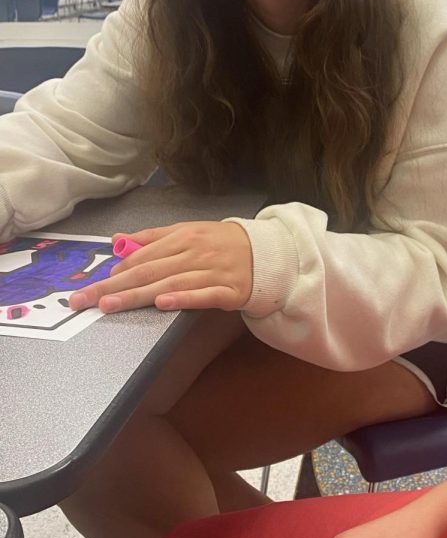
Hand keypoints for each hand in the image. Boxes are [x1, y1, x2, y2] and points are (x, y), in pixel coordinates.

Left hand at [69, 221, 252, 313]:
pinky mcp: (229, 291)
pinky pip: (203, 295)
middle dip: (115, 286)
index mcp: (183, 237)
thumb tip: (118, 240)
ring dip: (138, 295)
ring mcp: (212, 272)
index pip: (142, 256)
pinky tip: (163, 303)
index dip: (115, 271)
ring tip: (111, 305)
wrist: (268, 253)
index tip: (92, 285)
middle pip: (149, 271)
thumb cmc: (222, 244)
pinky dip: (183, 298)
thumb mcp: (188, 232)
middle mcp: (195, 253)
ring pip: (170, 284)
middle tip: (87, 300)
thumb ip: (153, 237)